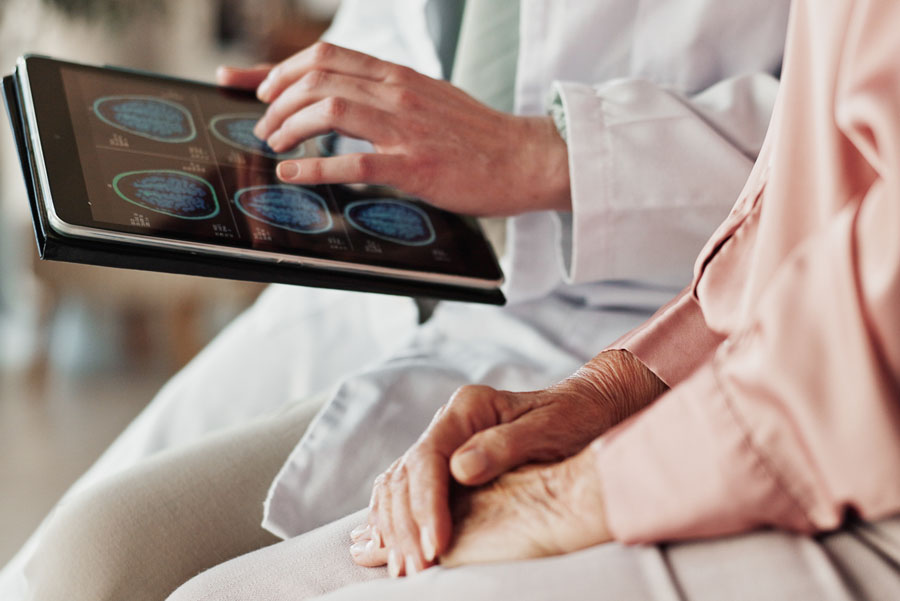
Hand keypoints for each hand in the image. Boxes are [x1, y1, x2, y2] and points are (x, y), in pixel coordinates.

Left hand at [217, 42, 569, 215]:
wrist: (524, 158)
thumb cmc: (476, 136)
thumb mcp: (428, 98)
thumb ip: (387, 95)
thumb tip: (346, 99)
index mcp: (398, 75)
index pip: (324, 56)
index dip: (277, 69)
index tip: (249, 84)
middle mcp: (397, 92)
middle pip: (317, 76)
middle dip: (276, 99)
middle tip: (263, 124)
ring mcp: (405, 127)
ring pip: (328, 109)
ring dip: (288, 126)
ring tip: (274, 144)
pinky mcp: (414, 165)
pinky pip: (353, 160)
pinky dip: (313, 164)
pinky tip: (293, 171)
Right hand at [348, 350, 665, 575]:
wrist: (583, 410)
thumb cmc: (573, 418)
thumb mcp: (549, 427)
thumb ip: (505, 444)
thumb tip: (460, 469)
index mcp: (467, 407)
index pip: (429, 458)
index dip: (426, 505)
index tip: (435, 546)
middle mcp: (447, 423)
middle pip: (405, 476)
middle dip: (406, 526)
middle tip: (417, 570)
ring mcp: (442, 444)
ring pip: (396, 487)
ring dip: (395, 529)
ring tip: (405, 570)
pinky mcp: (443, 467)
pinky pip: (404, 494)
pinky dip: (396, 522)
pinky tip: (397, 550)